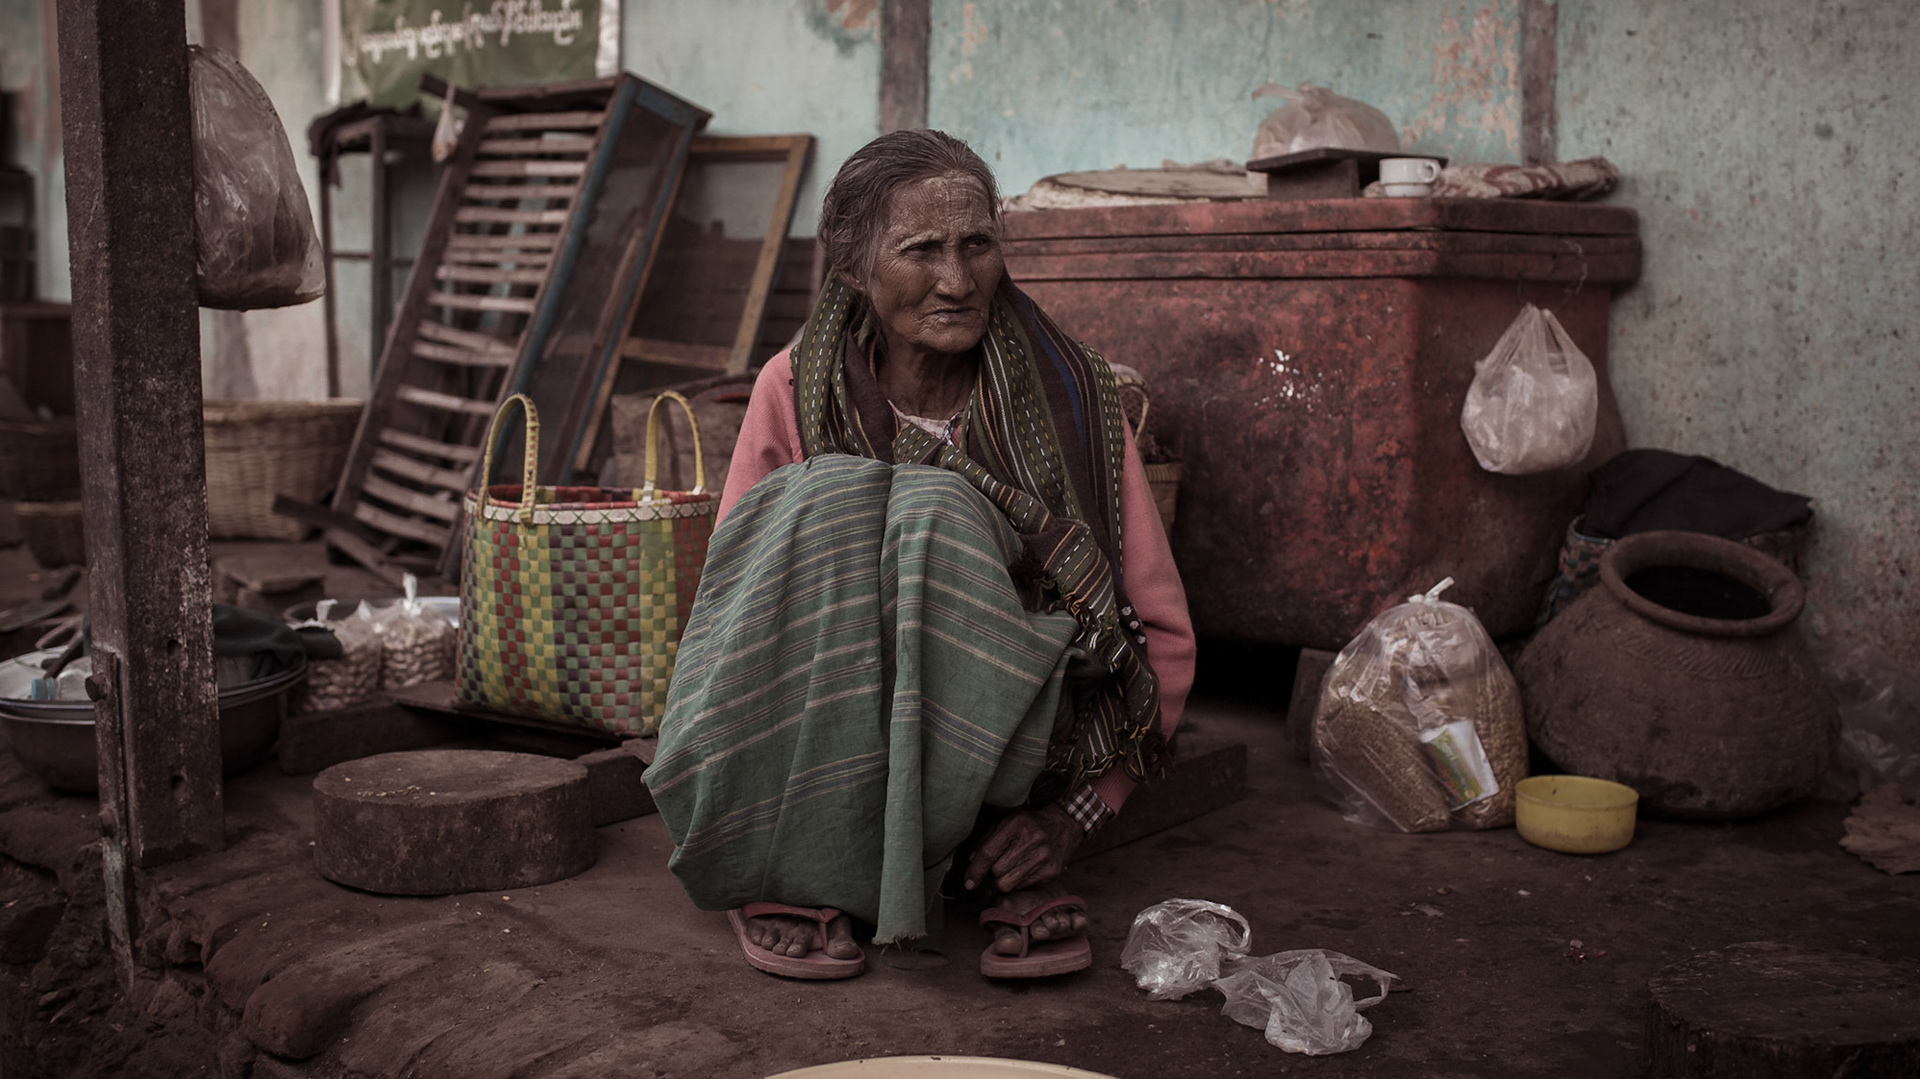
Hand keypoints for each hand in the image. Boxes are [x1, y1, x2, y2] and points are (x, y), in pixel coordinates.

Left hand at [963, 805, 1082, 894]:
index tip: (968, 882)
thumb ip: (986, 840)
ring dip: (998, 885)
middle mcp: (1031, 840)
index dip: (975, 870)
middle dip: (988, 877)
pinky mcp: (1051, 872)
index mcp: (1016, 824)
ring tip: (997, 880)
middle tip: (986, 877)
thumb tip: (971, 861)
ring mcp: (1043, 857)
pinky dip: (1015, 884)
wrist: (1063, 824)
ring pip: (1008, 884)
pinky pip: (1022, 887)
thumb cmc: (1029, 824)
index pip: (988, 852)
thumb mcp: (1006, 823)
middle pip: (997, 871)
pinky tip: (1017, 875)